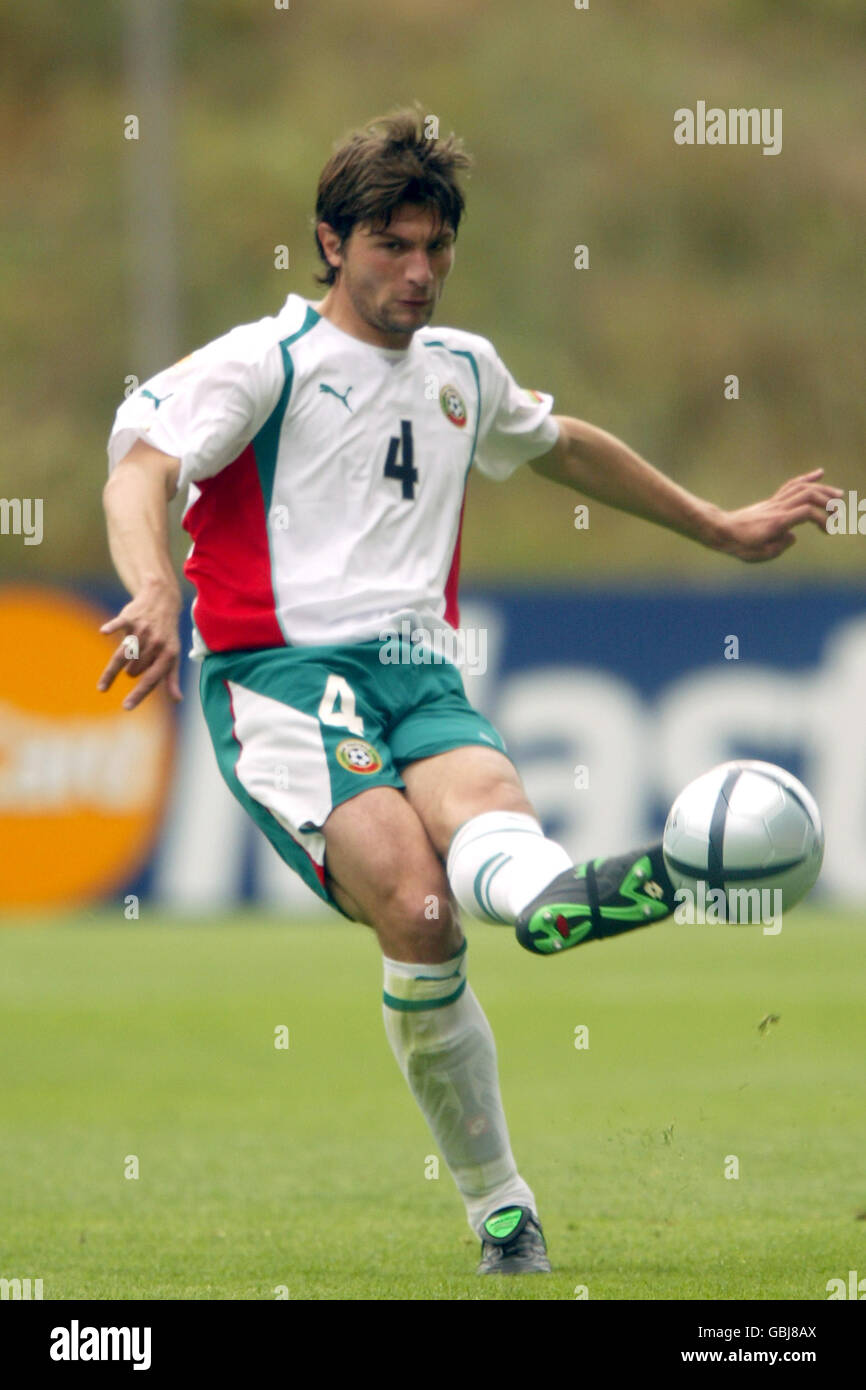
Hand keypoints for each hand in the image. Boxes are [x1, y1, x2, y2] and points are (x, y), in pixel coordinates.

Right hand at [97, 580, 182, 709]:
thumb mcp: (173, 655)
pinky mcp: (130, 617)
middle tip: (134, 663)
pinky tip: (105, 632)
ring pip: (123, 655)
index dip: (138, 695)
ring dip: (116, 668)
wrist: (162, 601)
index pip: (150, 680)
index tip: (126, 707)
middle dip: (130, 672)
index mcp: (167, 655)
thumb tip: (178, 700)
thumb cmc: (167, 633)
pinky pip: (119, 624)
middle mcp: (156, 643)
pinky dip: (112, 627)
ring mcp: (142, 630)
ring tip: (109, 680)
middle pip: (133, 669)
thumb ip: (172, 678)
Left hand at [713, 469, 843, 561]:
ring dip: (822, 489)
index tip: (827, 531)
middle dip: (828, 501)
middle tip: (839, 513)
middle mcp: (777, 508)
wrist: (721, 530)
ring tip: (838, 495)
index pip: (807, 512)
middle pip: (808, 495)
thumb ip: (779, 547)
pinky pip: (791, 486)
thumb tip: (792, 537)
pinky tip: (820, 473)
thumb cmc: (739, 545)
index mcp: (777, 522)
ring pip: (801, 488)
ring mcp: (775, 502)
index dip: (822, 519)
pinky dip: (807, 479)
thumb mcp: (759, 554)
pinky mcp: (773, 502)